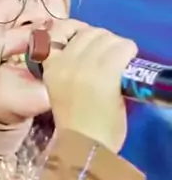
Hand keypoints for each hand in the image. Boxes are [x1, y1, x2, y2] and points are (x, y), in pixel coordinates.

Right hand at [42, 19, 137, 152]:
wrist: (85, 147)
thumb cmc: (76, 126)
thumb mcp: (62, 91)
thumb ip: (69, 69)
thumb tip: (93, 49)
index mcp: (50, 67)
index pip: (63, 32)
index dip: (82, 35)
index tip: (93, 46)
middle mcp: (64, 62)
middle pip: (91, 33)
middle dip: (104, 43)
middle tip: (111, 60)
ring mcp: (84, 66)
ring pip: (108, 38)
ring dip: (118, 48)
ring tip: (120, 65)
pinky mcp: (105, 73)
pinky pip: (123, 48)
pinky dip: (129, 53)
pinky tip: (128, 66)